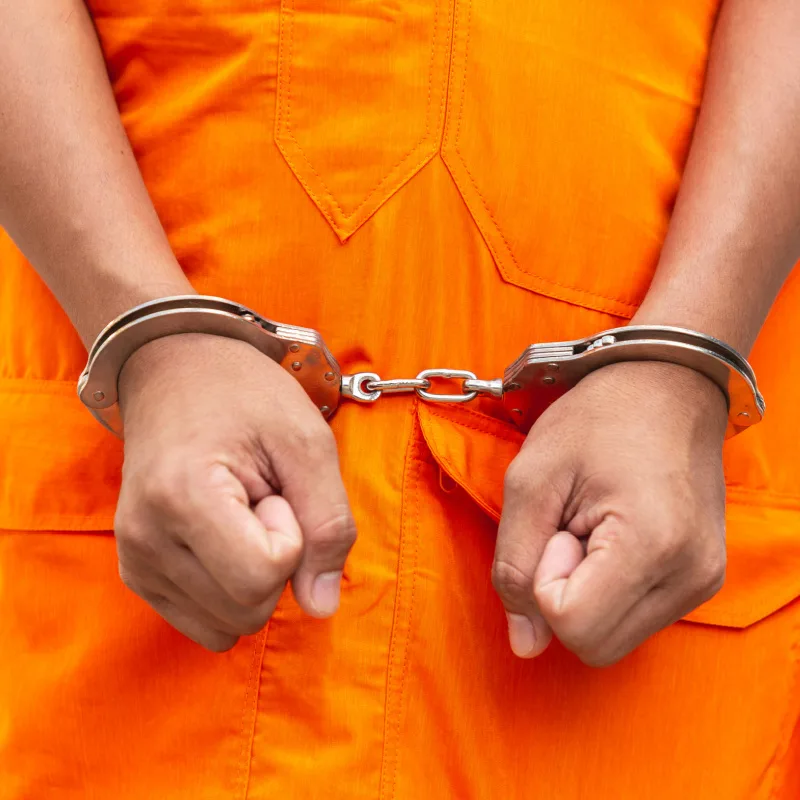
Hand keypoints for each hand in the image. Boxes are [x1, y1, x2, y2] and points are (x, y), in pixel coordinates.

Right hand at [114, 333, 355, 650]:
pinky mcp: (137, 573)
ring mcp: (134, 561)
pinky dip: (229, 590)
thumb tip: (322, 608)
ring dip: (253, 577)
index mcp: (182, 497)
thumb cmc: (245, 395)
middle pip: (247, 611)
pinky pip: (205, 622)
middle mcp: (144, 539)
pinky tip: (223, 534)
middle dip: (275, 560)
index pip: (261, 578)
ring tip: (240, 512)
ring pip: (227, 625)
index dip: (291, 538)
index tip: (275, 489)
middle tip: (260, 496)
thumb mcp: (307, 442)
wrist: (176, 367)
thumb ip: (328, 524)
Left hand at [492, 361, 727, 665]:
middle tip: (571, 526)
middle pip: (592, 645)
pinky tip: (611, 535)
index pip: (571, 625)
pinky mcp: (701, 580)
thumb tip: (523, 645)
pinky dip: (606, 588)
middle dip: (562, 593)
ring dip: (584, 591)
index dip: (544, 579)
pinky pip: (632, 618)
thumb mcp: (531, 479)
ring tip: (592, 526)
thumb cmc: (598, 418)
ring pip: (611, 638)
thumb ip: (513, 565)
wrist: (668, 385)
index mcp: (651, 546)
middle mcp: (690, 577)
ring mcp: (702, 582)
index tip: (560, 525)